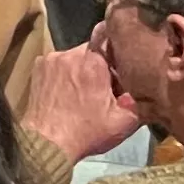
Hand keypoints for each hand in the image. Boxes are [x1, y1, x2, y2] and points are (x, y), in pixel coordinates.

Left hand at [19, 38, 140, 163]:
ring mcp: (50, 60)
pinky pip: (58, 64)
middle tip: (107, 86)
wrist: (47, 142)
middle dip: (101, 65)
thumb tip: (146, 91)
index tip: (124, 65)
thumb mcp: (124, 122)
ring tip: (87, 91)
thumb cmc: (87, 132)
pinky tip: (69, 91)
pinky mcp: (37, 68)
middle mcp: (69, 55)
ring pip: (74, 57)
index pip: (109, 41)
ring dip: (82, 69)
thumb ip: (139, 102)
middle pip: (92, 51)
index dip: (118, 52)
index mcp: (92, 63)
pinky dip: (65, 73)